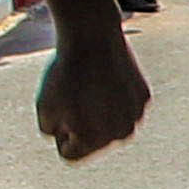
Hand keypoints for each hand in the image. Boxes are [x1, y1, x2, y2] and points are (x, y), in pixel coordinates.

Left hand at [34, 22, 152, 161]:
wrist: (92, 35)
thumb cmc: (64, 72)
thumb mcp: (44, 107)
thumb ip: (52, 132)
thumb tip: (69, 133)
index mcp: (96, 140)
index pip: (70, 154)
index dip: (59, 132)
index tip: (60, 110)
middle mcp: (122, 134)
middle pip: (93, 141)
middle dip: (82, 125)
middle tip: (76, 96)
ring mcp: (137, 115)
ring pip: (111, 125)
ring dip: (100, 113)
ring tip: (90, 86)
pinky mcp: (145, 97)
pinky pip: (124, 105)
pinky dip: (114, 96)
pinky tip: (106, 77)